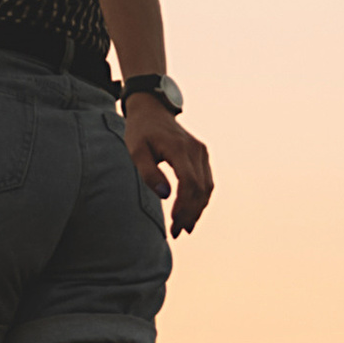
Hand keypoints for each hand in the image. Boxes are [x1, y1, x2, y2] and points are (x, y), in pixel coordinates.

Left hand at [123, 98, 212, 237]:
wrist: (152, 110)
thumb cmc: (140, 132)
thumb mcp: (136, 151)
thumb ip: (148, 172)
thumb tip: (165, 195)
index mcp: (179, 148)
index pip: (189, 182)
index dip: (184, 205)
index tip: (174, 222)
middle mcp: (196, 150)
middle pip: (200, 188)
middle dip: (190, 213)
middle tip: (177, 232)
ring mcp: (201, 152)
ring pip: (207, 187)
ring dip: (197, 209)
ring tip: (184, 228)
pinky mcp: (202, 155)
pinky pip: (206, 181)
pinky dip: (200, 199)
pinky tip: (191, 213)